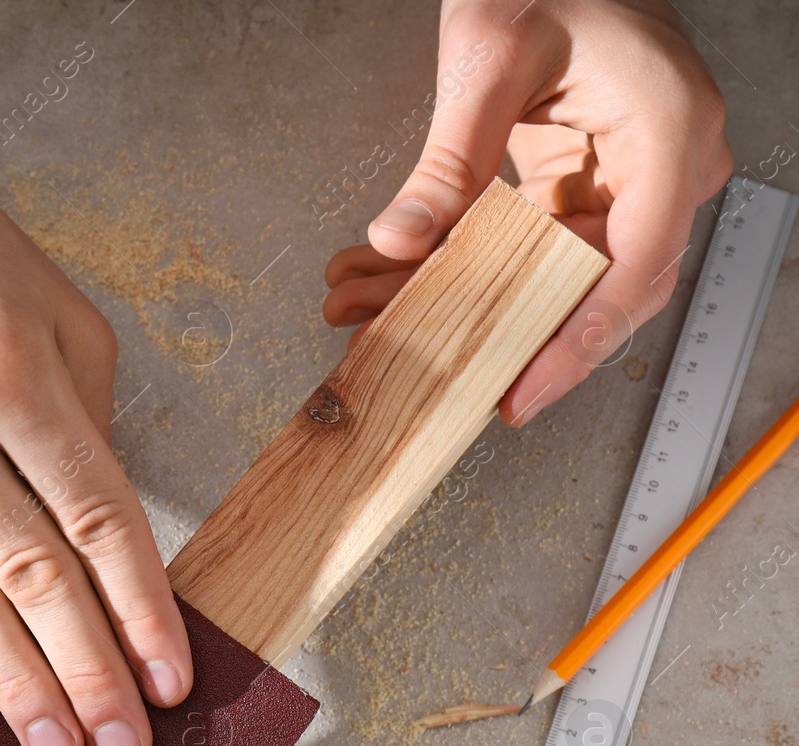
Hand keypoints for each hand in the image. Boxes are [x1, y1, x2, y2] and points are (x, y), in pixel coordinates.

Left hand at [322, 0, 731, 424]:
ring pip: (544, 276)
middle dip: (491, 330)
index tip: (518, 391)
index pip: (632, 272)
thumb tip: (399, 240)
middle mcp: (662, 167)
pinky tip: (387, 275)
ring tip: (367, 310)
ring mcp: (627, 178)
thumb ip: (447, 160)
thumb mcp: (487, 63)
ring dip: (454, 296)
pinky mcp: (584, 183)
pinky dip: (456, 263)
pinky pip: (526, 248)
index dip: (572, 345)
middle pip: (586, 289)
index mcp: (668, 135)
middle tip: (419, 364)